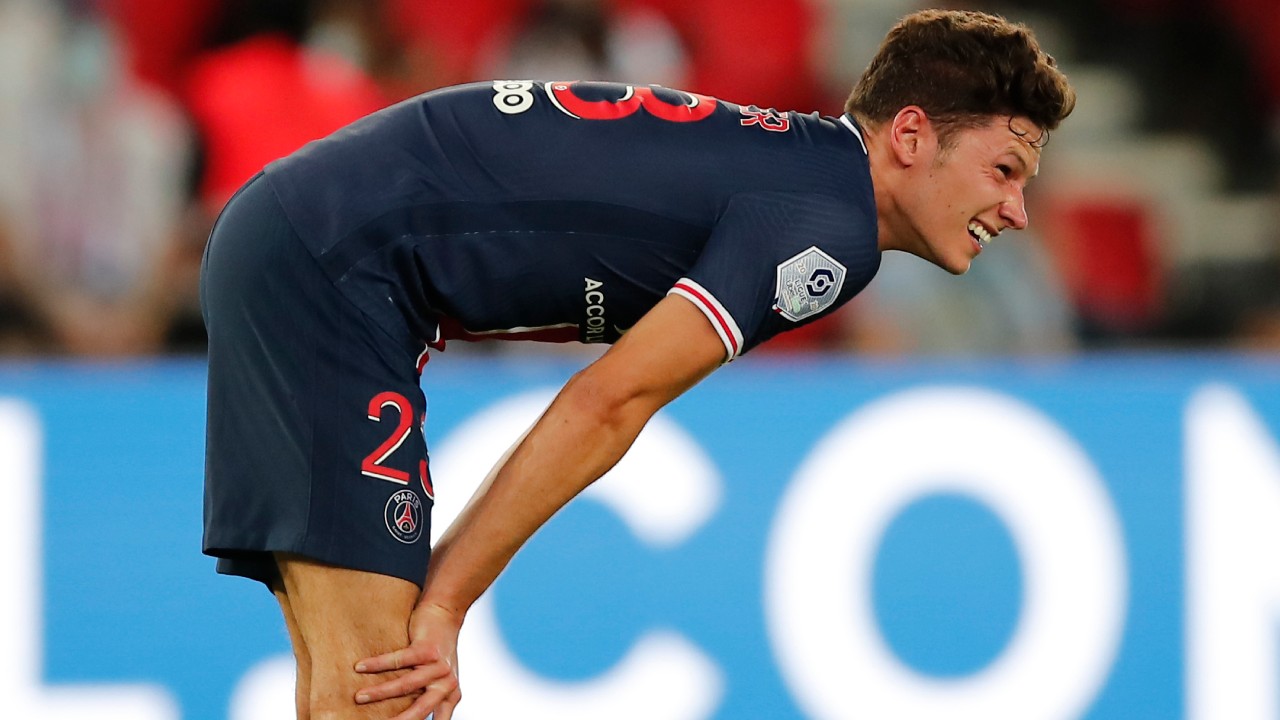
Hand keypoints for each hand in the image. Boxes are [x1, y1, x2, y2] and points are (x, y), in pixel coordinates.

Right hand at [354, 603, 462, 719]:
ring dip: (378, 693)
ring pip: (404, 685)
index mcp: (450, 695)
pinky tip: (360, 667)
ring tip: (359, 697)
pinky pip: (398, 660)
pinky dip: (377, 664)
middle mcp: (447, 684)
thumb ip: (428, 698)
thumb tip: (402, 715)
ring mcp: (438, 667)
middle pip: (419, 710)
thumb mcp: (440, 679)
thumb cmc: (438, 650)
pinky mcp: (427, 649)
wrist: (446, 614)